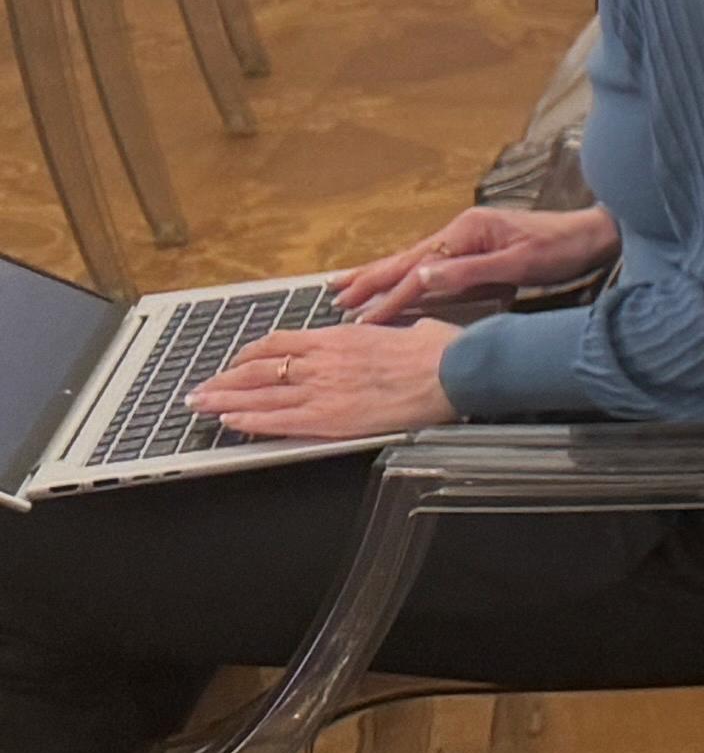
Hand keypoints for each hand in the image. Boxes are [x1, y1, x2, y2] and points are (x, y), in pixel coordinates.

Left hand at [199, 319, 463, 442]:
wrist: (453, 372)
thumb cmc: (439, 352)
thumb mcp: (408, 329)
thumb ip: (388, 334)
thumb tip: (397, 334)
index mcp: (339, 337)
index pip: (279, 341)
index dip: (250, 353)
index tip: (236, 360)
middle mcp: (323, 361)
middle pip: (258, 368)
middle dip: (224, 379)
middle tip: (201, 388)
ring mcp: (323, 390)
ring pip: (259, 394)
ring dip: (224, 400)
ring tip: (200, 405)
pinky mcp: (331, 418)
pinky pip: (278, 420)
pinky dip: (250, 421)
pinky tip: (231, 423)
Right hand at [333, 203, 618, 323]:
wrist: (593, 235)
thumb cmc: (562, 249)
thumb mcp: (518, 264)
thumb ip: (470, 272)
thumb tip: (422, 278)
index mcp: (467, 232)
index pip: (418, 270)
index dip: (389, 296)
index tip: (362, 317)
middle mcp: (461, 230)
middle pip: (406, 258)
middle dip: (369, 278)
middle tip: (334, 295)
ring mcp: (467, 236)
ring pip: (414, 259)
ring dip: (380, 274)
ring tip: (347, 286)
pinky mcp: (475, 246)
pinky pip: (431, 262)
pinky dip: (406, 272)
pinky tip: (396, 281)